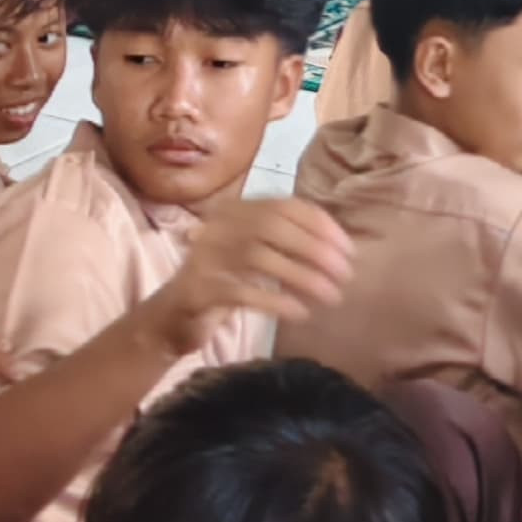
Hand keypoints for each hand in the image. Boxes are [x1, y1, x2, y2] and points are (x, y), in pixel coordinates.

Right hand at [156, 197, 352, 349]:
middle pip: (273, 227)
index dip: (321, 225)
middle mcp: (219, 225)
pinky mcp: (198, 289)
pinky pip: (241, 291)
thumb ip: (287, 243)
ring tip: (330, 297)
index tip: (349, 250)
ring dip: (302, 277)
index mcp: (236, 210)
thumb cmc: (225, 283)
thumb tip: (338, 248)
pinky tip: (299, 313)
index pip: (285, 205)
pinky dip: (275, 301)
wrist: (172, 316)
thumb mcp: (255, 256)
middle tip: (345, 275)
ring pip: (260, 258)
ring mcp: (205, 256)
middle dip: (316, 249)